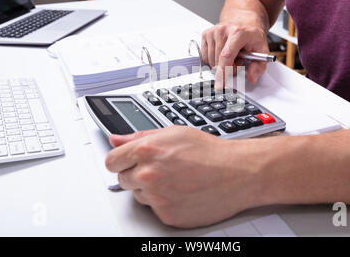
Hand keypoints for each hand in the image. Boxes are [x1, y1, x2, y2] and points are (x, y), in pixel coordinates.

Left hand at [105, 126, 261, 227]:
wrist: (237, 173)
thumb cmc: (210, 152)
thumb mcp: (174, 133)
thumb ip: (140, 136)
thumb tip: (116, 139)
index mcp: (146, 150)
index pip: (111, 161)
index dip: (120, 161)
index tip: (126, 162)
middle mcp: (148, 174)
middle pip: (122, 180)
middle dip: (136, 174)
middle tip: (161, 169)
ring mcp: (157, 197)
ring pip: (139, 195)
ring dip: (150, 190)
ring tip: (176, 180)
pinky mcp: (167, 215)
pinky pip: (155, 210)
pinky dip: (165, 203)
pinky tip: (182, 192)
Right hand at [201, 23, 269, 89]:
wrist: (244, 20)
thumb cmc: (251, 35)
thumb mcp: (262, 49)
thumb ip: (259, 66)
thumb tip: (252, 77)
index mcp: (238, 33)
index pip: (226, 56)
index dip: (223, 73)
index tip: (220, 85)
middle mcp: (223, 30)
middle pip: (219, 62)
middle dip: (229, 67)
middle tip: (238, 59)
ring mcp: (213, 32)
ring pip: (211, 61)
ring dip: (221, 63)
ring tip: (231, 54)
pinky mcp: (206, 34)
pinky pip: (205, 56)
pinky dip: (214, 59)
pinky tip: (222, 51)